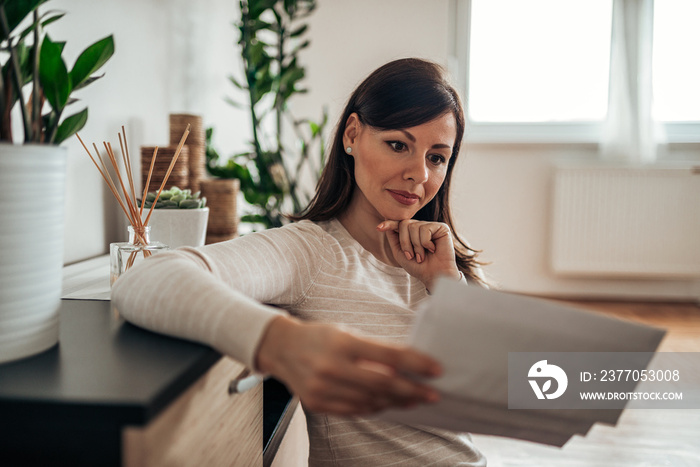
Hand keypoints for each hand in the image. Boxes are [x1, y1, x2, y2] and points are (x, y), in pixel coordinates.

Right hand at [256, 315, 441, 415]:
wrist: (281, 348)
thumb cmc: (320, 337)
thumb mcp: (346, 333)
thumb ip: (374, 350)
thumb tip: (407, 365)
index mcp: (342, 342)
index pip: (389, 355)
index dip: (416, 363)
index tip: (436, 369)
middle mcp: (331, 367)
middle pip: (383, 383)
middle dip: (413, 390)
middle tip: (432, 393)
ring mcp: (322, 388)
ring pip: (370, 401)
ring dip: (397, 401)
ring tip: (414, 399)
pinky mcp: (317, 404)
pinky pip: (354, 411)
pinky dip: (375, 408)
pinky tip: (388, 404)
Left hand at [377, 219, 459, 290]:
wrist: (434, 276)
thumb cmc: (418, 267)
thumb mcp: (400, 253)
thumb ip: (394, 238)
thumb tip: (386, 221)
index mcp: (412, 233)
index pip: (399, 224)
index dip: (389, 224)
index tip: (379, 228)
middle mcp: (422, 227)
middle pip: (404, 224)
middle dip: (405, 242)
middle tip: (411, 256)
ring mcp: (432, 226)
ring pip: (414, 227)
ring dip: (416, 246)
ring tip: (422, 256)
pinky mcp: (441, 227)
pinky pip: (425, 229)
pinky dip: (426, 243)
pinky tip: (433, 250)